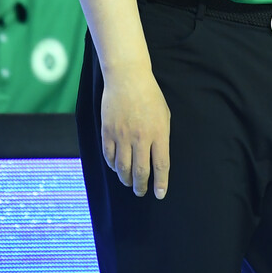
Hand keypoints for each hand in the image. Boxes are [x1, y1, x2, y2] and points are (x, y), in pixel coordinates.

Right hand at [101, 68, 170, 197]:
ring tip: (129, 182)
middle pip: (140, 171)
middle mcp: (140, 137)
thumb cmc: (150, 95)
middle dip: (141, 186)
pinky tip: (117, 168)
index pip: (161, 165)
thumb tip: (157, 159)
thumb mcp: (164, 115)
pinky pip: (109, 156)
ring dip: (126, 179)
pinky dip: (113, 166)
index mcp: (159, 133)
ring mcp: (122, 135)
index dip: (161, 183)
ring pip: (123, 168)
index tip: (160, 194)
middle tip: (141, 192)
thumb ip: (161, 137)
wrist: (127, 77)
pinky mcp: (107, 131)